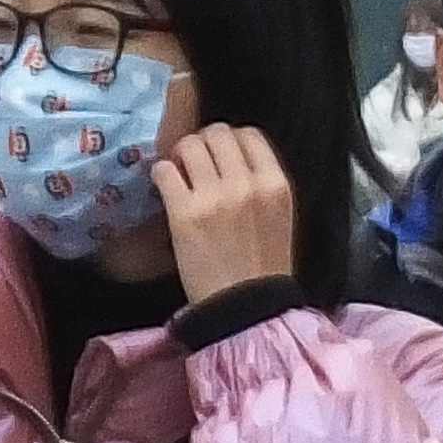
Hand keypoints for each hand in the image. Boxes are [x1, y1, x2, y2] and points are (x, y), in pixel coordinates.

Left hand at [155, 124, 298, 304]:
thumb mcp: (281, 218)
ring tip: (180, 174)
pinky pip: (164, 170)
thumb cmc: (264, 268)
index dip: (231, 140)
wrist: (246, 308)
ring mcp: (214, 196)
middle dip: (203, 143)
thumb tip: (231, 159)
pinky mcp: (184, 212)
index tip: (221, 156)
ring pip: (188, 145)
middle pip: (217, 133)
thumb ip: (263, 186)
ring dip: (179, 155)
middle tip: (196, 163)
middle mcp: (247, 183)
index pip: (250, 134)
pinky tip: (166, 189)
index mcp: (276, 184)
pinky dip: (161, 174)